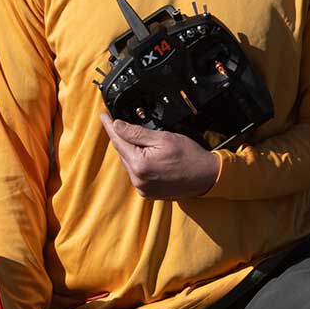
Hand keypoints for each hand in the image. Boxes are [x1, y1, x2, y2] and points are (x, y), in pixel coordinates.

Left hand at [101, 113, 220, 199]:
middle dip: (121, 137)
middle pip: (122, 152)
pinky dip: (138, 163)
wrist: (206, 176)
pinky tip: (147, 155)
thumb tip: (117, 126)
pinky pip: (137, 173)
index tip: (103, 115)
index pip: (118, 140)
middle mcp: (138, 180)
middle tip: (120, 122)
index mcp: (139, 165)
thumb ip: (137, 133)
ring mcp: (142, 188)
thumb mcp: (163, 137)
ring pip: (129, 163)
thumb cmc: (189, 156)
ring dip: (131, 151)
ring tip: (141, 140)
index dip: (110, 126)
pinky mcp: (147, 192)